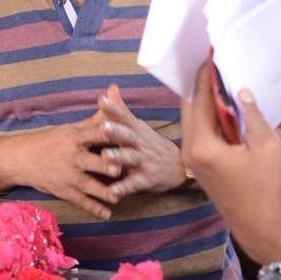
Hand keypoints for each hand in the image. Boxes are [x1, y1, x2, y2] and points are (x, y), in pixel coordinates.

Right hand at [6, 108, 124, 219]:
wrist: (20, 159)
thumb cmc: (51, 141)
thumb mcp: (72, 128)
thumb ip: (97, 117)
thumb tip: (115, 92)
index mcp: (75, 138)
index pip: (93, 133)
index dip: (105, 133)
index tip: (119, 132)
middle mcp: (72, 156)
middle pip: (91, 161)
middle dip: (104, 166)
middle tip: (119, 170)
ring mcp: (67, 175)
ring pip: (88, 184)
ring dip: (102, 191)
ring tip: (117, 197)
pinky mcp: (63, 190)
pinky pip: (80, 200)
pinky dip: (93, 208)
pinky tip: (107, 214)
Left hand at [96, 84, 183, 198]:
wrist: (179, 167)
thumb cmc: (151, 144)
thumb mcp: (138, 126)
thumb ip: (121, 110)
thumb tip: (110, 87)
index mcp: (136, 130)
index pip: (124, 117)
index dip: (113, 109)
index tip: (101, 100)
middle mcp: (140, 143)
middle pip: (127, 135)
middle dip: (116, 130)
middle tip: (102, 126)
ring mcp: (144, 161)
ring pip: (130, 158)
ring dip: (117, 157)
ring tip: (104, 156)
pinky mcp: (146, 180)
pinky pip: (133, 184)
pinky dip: (123, 188)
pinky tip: (112, 192)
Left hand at [180, 61, 280, 263]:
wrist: (261, 226)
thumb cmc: (266, 188)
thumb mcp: (267, 145)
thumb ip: (251, 114)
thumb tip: (240, 90)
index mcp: (202, 145)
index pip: (199, 99)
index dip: (206, 74)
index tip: (211, 53)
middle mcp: (190, 151)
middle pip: (190, 106)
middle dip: (201, 83)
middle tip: (213, 62)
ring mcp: (193, 158)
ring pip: (193, 119)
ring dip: (205, 99)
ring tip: (220, 78)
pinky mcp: (200, 164)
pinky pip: (200, 131)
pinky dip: (209, 115)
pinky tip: (224, 105)